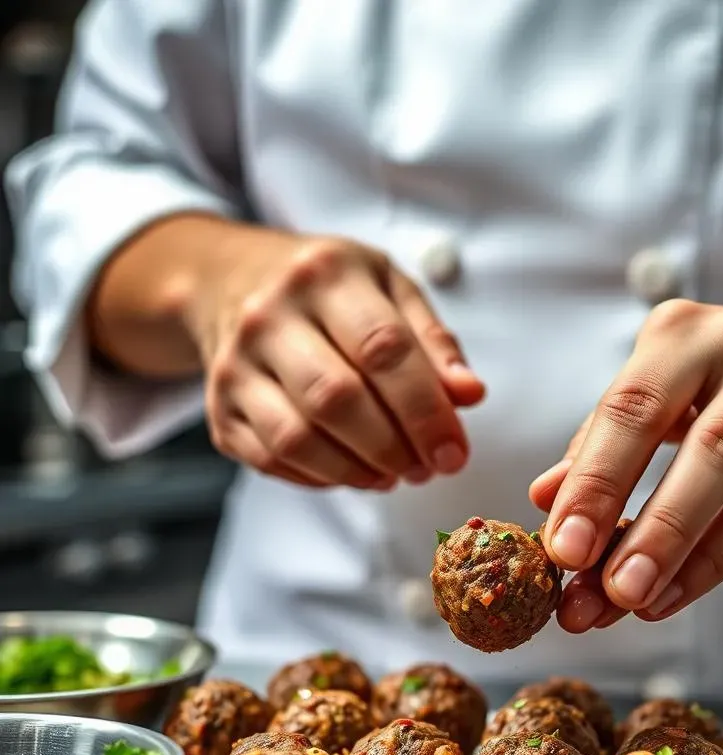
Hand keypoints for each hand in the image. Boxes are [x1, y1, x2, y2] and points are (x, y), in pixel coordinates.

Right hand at [188, 225, 483, 487]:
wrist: (229, 281)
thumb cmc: (328, 289)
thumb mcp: (389, 288)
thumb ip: (433, 342)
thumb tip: (468, 394)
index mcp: (325, 273)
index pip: (383, 348)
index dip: (426, 410)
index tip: (454, 452)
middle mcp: (270, 315)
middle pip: (337, 399)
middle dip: (393, 447)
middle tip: (425, 467)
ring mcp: (235, 364)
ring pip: (297, 439)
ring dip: (358, 471)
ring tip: (393, 473)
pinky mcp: (218, 409)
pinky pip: (272, 460)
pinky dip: (322, 478)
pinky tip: (354, 471)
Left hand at [529, 298, 722, 630]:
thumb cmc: (707, 383)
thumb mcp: (648, 391)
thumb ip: (595, 444)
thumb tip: (546, 498)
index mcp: (682, 333)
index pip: (630, 409)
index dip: (593, 483)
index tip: (562, 548)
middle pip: (701, 448)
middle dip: (647, 528)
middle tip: (600, 591)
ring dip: (684, 555)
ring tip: (632, 603)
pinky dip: (718, 562)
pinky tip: (672, 596)